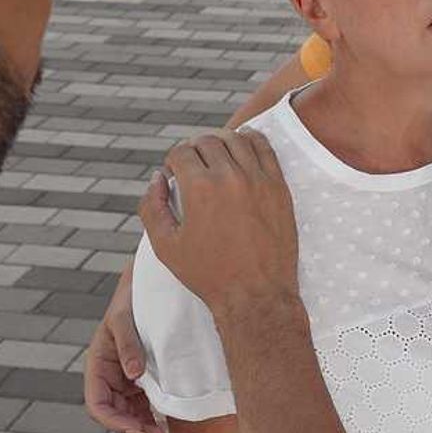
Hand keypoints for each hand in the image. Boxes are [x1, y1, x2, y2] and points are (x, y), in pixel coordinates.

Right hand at [84, 262, 166, 432]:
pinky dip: (155, 414)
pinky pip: (146, 402)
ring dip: (145, 426)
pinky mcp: (144, 376)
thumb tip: (133, 374)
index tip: (136, 428)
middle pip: (116, 413)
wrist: (151, 283)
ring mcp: (127, 377)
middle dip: (134, 429)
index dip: (114, 421)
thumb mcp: (125, 318)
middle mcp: (111, 375)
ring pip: (131, 412)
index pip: (97, 404)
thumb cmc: (131, 298)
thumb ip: (128, 345)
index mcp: (98, 365)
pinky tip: (169, 423)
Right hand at [140, 129, 298, 316]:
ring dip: (220, 141)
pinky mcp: (279, 185)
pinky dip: (250, 139)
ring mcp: (259, 178)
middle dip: (193, 149)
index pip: (181, 151)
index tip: (173, 173)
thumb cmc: (208, 273)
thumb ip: (152, 206)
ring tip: (214, 155)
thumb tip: (157, 177)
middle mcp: (231, 176)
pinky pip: (265, 148)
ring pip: (236, 138)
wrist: (256, 293)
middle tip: (191, 165)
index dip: (172, 160)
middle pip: (207, 140)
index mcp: (200, 188)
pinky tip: (242, 145)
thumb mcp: (165, 245)